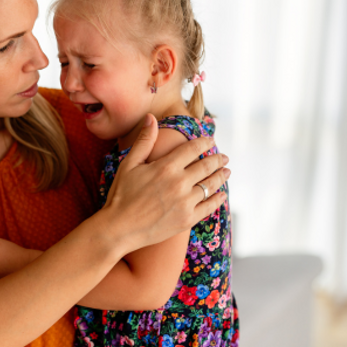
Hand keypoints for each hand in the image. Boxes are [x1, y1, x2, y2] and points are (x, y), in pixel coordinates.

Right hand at [101, 114, 229, 253]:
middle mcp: (179, 183)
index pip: (192, 149)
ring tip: (227, 172)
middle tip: (224, 157)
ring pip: (210, 186)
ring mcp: (185, 202)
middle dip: (218, 159)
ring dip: (221, 177)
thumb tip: (151, 117)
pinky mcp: (187, 219)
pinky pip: (209, 207)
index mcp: (166, 167)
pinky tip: (221, 194)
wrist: (119, 228)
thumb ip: (144, 141)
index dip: (204, 142)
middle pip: (206, 166)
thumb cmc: (121, 195)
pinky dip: (218, 199)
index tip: (210, 140)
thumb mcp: (129, 164)